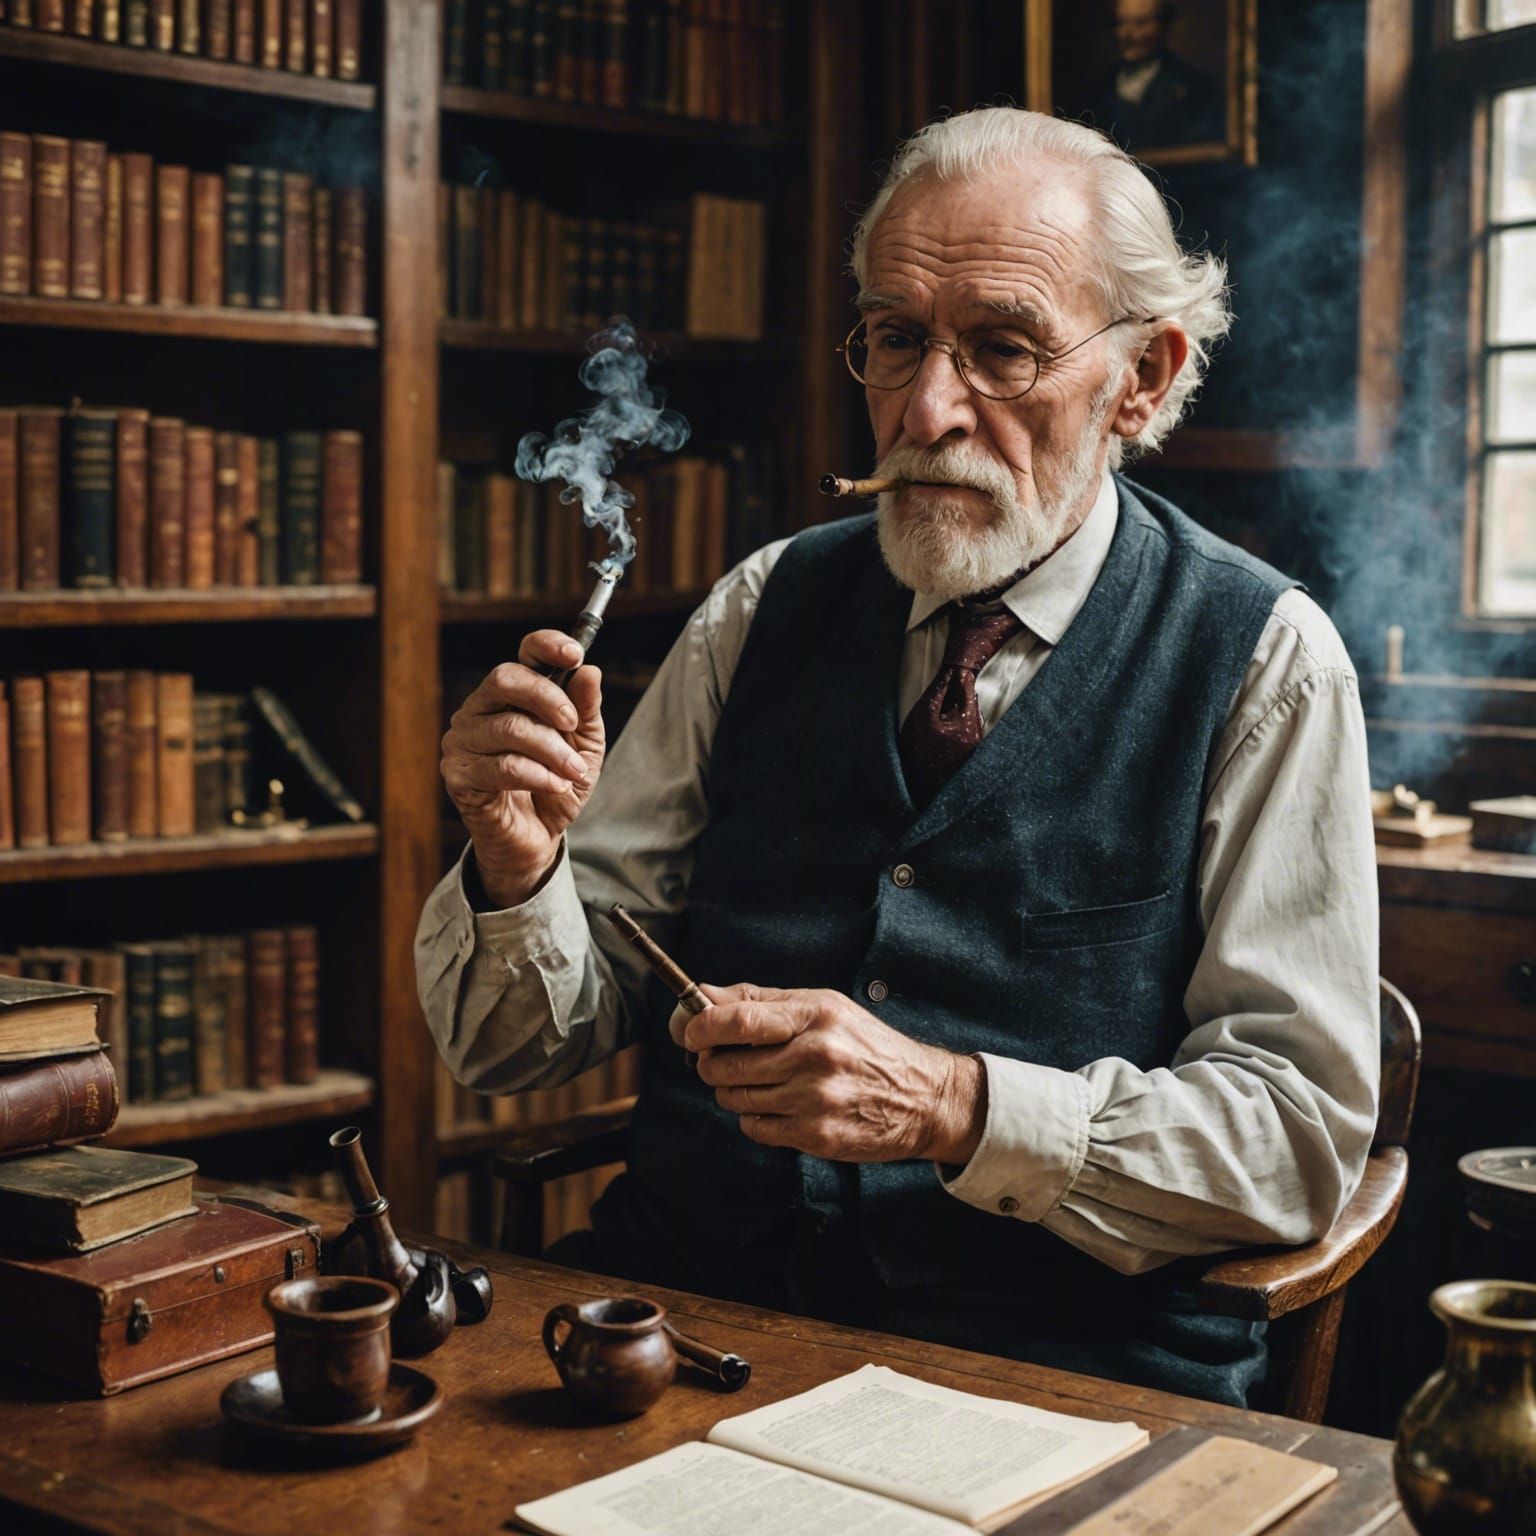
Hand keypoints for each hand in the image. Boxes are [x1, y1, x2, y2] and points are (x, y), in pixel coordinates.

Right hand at [440, 631, 604, 907]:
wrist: (539, 837)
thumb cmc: (557, 784)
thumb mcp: (585, 746)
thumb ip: (586, 709)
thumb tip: (590, 671)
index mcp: (514, 694)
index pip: (523, 654)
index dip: (547, 646)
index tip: (576, 654)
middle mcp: (481, 709)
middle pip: (505, 679)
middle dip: (547, 698)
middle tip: (572, 723)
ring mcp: (463, 740)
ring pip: (508, 728)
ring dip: (552, 751)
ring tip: (573, 772)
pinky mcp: (458, 775)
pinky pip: (501, 766)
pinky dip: (537, 776)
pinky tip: (555, 786)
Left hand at [674, 984, 986, 1165]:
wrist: (923, 1098)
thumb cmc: (866, 1046)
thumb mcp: (823, 1006)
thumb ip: (760, 1000)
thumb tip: (701, 994)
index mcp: (816, 1015)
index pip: (738, 1020)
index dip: (699, 1027)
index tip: (688, 1031)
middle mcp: (815, 1056)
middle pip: (727, 1063)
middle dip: (709, 1062)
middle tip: (716, 1059)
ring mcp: (815, 1099)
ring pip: (735, 1098)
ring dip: (730, 1091)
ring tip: (754, 1082)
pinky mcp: (816, 1136)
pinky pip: (755, 1128)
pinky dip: (753, 1118)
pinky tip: (776, 1106)